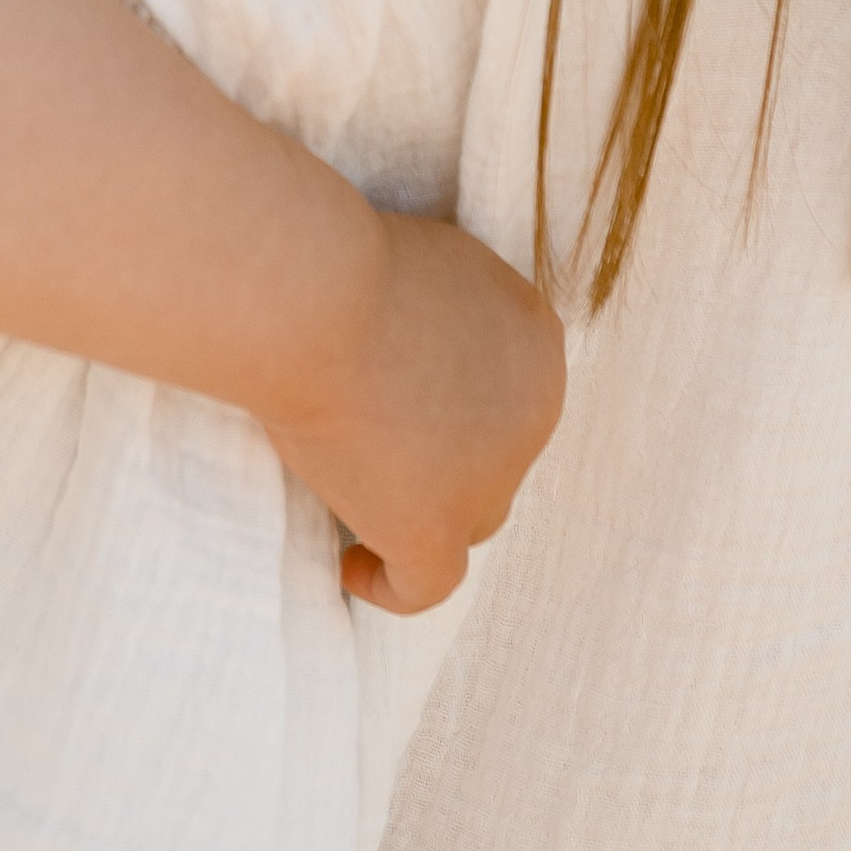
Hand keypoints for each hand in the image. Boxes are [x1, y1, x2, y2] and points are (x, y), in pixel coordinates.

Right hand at [263, 210, 565, 615]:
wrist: (313, 299)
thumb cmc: (349, 265)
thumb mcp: (427, 267)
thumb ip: (450, 316)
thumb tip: (426, 352)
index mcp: (538, 340)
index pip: (509, 391)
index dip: (460, 399)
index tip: (407, 398)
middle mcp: (535, 413)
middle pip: (497, 455)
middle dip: (449, 455)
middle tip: (378, 441)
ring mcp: (490, 479)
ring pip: (471, 518)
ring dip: (427, 512)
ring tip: (365, 500)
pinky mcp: (435, 528)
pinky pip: (425, 584)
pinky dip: (389, 583)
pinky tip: (351, 567)